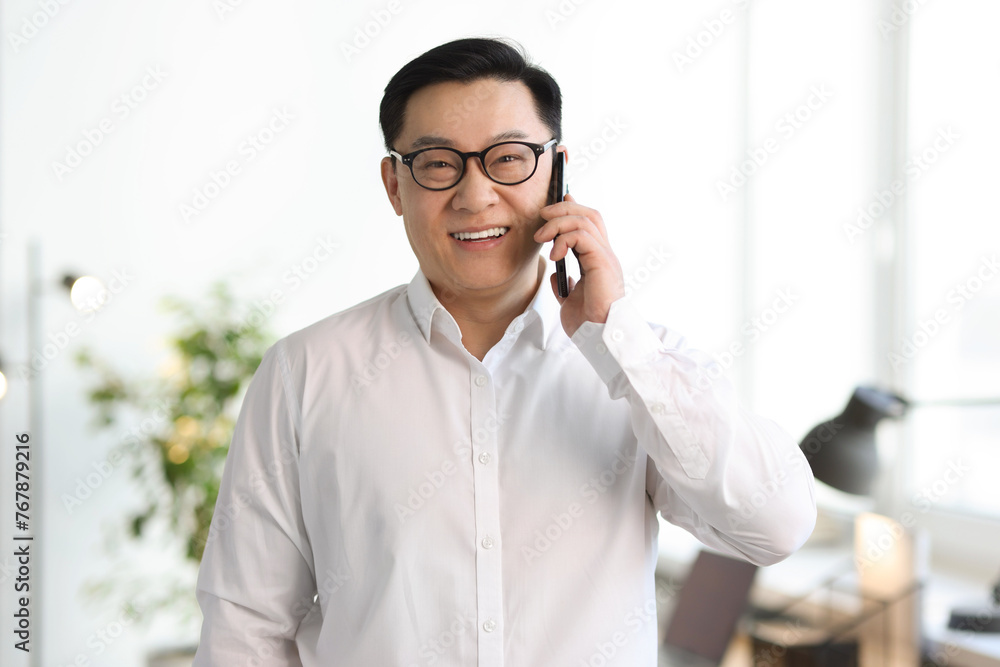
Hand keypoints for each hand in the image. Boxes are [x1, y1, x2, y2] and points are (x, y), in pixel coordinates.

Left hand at [534, 193, 624, 336]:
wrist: (598, 337)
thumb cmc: (588, 323)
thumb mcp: (570, 300)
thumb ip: (565, 285)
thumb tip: (556, 274)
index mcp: (598, 262)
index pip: (589, 225)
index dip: (572, 210)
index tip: (555, 205)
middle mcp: (604, 255)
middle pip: (589, 215)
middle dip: (563, 209)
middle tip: (542, 215)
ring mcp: (605, 257)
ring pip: (585, 220)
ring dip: (558, 223)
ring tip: (542, 237)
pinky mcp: (602, 262)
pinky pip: (582, 236)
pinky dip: (563, 239)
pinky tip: (554, 254)